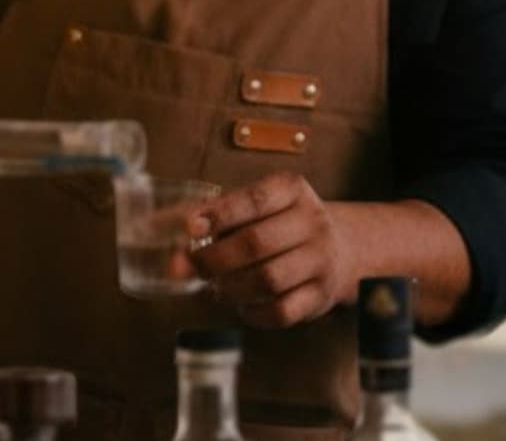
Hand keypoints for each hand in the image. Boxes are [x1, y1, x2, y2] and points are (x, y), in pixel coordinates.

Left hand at [188, 172, 358, 328]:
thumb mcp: (258, 206)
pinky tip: (241, 306)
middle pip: (257, 243)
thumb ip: (215, 215)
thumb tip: (166, 235)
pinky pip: (281, 312)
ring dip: (231, 288)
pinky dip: (253, 313)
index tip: (190, 227)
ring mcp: (320, 260)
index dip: (220, 214)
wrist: (339, 248)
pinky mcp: (321, 295)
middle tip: (192, 266)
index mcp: (292, 190)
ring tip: (215, 287)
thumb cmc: (281, 224)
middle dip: (215, 258)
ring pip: (268, 280)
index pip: (254, 200)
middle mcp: (312, 222)